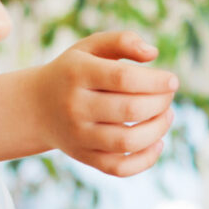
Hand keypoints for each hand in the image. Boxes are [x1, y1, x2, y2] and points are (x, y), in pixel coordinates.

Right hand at [35, 29, 177, 176]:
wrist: (36, 106)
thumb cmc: (74, 71)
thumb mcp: (90, 47)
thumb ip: (122, 40)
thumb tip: (153, 53)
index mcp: (78, 73)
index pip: (123, 78)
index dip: (155, 81)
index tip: (172, 81)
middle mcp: (76, 106)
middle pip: (130, 110)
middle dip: (160, 103)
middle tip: (168, 95)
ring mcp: (78, 135)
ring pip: (127, 141)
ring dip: (158, 129)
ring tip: (166, 115)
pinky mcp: (84, 157)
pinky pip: (119, 168)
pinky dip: (145, 159)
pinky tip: (157, 142)